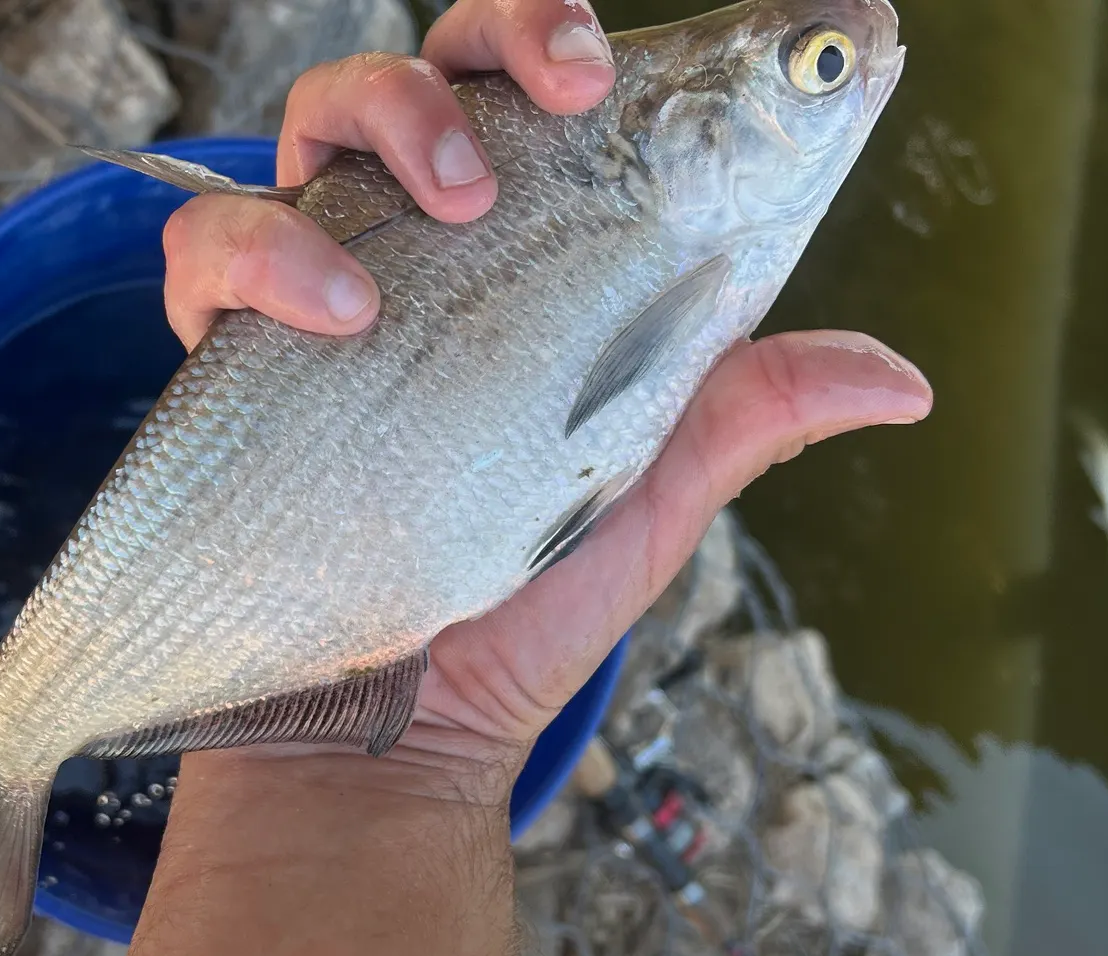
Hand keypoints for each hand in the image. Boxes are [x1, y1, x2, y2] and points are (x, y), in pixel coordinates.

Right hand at [160, 0, 932, 803]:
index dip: (558, 45)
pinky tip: (339, 310)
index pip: (523, 111)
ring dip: (379, 117)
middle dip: (482, 45)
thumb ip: (740, 418)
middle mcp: (408, 272)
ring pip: (308, 131)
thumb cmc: (519, 620)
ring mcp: (312, 309)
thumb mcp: (643, 503)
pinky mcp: (231, 370)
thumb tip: (902, 381)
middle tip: (555, 97)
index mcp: (508, 281)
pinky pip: (205, 258)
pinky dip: (262, 251)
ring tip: (446, 206)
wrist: (405, 734)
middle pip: (419, 77)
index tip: (613, 73)